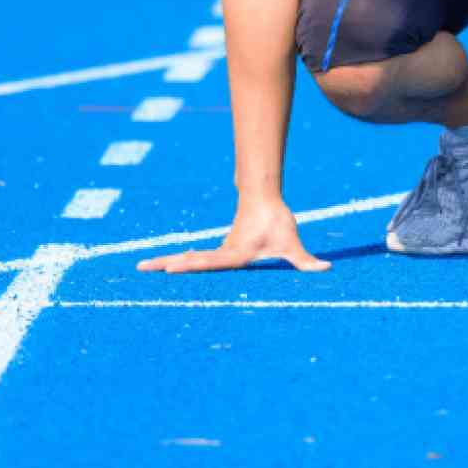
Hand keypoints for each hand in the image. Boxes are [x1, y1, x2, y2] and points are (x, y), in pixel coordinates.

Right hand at [137, 195, 329, 273]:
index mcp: (235, 253)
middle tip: (141, 266)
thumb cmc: (276, 220)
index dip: (190, 265)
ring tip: (144, 266)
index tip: (171, 267)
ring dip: (168, 262)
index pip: (209, 262)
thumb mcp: (291, 243)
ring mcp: (219, 250)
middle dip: (165, 263)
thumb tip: (325, 269)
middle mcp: (222, 252)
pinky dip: (182, 262)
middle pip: (190, 260)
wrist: (264, 197)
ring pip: (191, 258)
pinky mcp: (221, 249)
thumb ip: (305, 260)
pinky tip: (171, 265)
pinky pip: (198, 258)